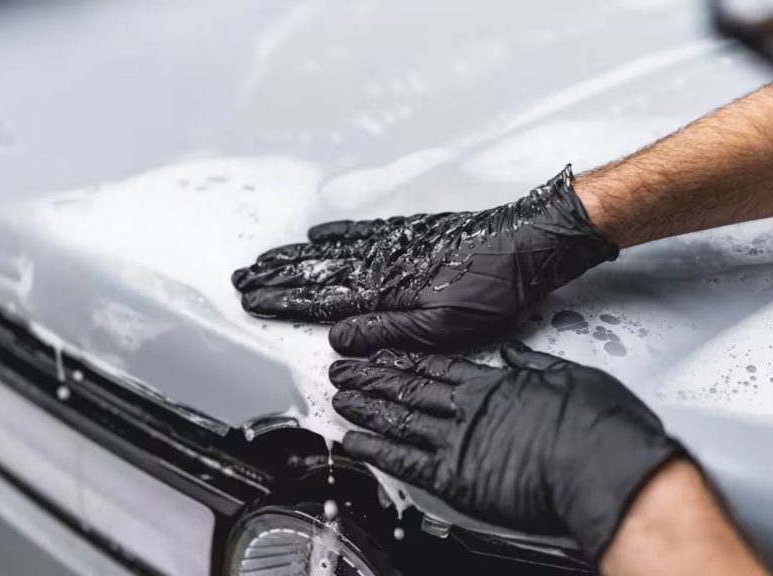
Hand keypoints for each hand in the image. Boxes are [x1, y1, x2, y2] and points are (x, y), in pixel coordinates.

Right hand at [232, 166, 616, 354]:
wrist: (531, 242)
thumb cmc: (493, 289)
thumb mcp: (442, 326)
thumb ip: (386, 331)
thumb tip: (338, 339)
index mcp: (385, 290)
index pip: (320, 298)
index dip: (283, 301)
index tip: (251, 301)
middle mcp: (382, 262)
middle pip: (316, 271)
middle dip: (277, 276)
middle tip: (241, 277)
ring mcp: (395, 243)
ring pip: (331, 251)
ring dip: (295, 256)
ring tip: (267, 257)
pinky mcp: (412, 232)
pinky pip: (360, 231)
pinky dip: (335, 233)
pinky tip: (320, 233)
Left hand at [330, 342, 681, 560]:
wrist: (605, 466)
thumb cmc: (598, 425)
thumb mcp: (566, 375)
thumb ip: (532, 366)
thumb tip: (513, 355)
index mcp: (493, 384)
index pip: (437, 368)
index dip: (405, 360)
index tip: (382, 352)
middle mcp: (468, 408)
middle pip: (408, 388)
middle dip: (373, 377)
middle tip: (344, 370)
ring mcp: (457, 441)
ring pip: (397, 419)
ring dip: (365, 408)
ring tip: (340, 397)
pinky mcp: (454, 477)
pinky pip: (401, 461)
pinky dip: (372, 450)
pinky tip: (351, 441)